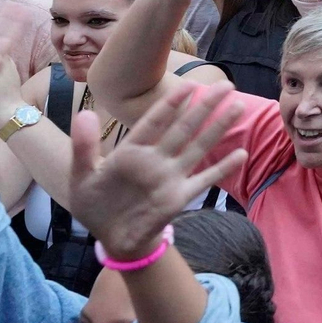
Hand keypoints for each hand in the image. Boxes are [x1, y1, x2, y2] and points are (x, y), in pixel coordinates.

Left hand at [69, 81, 247, 260]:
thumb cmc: (95, 204)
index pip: (155, 121)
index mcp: (132, 151)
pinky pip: (204, 179)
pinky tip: (241, 154)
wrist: (111, 238)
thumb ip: (84, 146)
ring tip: (238, 107)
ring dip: (218, 128)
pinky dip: (222, 168)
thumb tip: (83, 112)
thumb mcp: (81, 175)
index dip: (171, 103)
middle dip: (205, 106)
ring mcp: (170, 177)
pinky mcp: (179, 197)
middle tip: (225, 86)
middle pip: (184, 128)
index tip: (188, 84)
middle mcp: (156, 159)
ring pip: (199, 147)